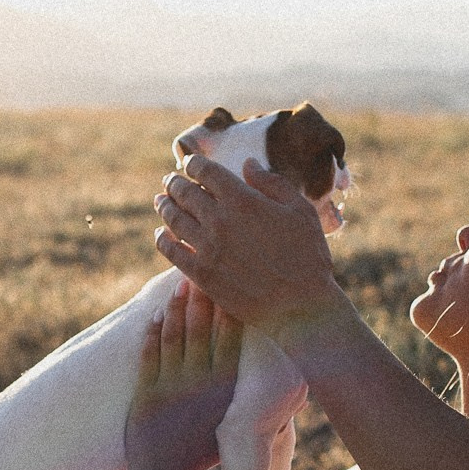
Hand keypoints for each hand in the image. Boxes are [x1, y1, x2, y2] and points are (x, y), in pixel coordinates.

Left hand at [126, 278, 243, 469]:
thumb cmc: (207, 451)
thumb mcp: (237, 426)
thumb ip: (256, 401)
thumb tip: (296, 386)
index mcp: (225, 390)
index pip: (231, 339)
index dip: (230, 308)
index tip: (232, 283)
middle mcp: (200, 385)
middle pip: (201, 329)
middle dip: (202, 296)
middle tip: (203, 270)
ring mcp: (170, 387)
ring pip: (175, 335)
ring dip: (177, 306)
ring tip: (180, 284)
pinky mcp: (146, 391)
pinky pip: (150, 352)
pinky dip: (153, 331)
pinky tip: (156, 314)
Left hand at [153, 154, 343, 335]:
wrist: (301, 306)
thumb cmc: (308, 257)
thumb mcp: (300, 211)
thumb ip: (272, 183)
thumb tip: (248, 164)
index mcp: (243, 200)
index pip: (207, 172)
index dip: (195, 164)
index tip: (191, 163)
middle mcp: (220, 220)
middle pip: (185, 193)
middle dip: (175, 183)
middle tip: (170, 181)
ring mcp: (208, 248)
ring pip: (174, 219)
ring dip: (164, 206)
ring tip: (160, 200)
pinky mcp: (201, 274)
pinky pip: (172, 252)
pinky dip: (163, 240)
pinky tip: (161, 235)